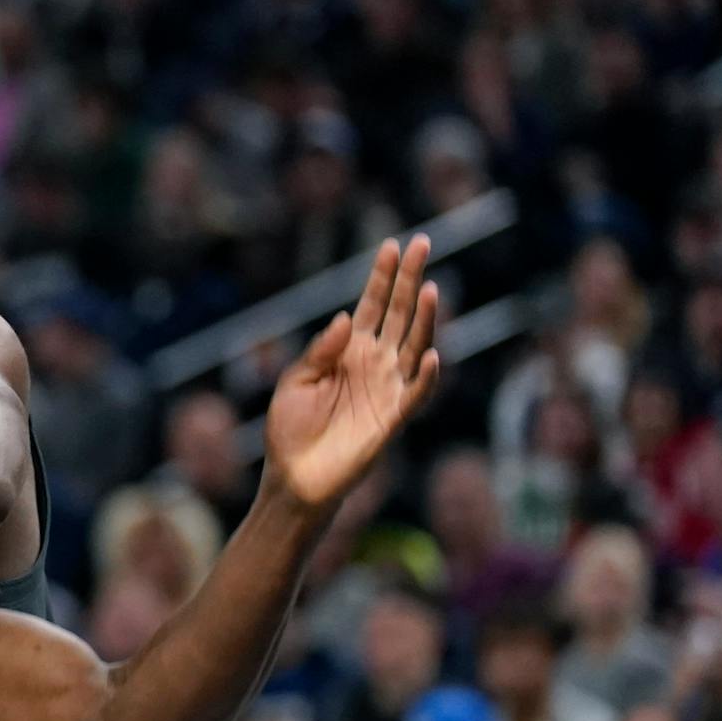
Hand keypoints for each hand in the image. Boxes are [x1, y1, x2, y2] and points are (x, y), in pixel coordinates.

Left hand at [265, 237, 440, 507]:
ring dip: (424, 319)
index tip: (392, 245)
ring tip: (429, 289)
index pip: (372, 305)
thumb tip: (348, 316)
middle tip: (423, 244)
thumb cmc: (291, 428)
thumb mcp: (295, 380)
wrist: (294, 476)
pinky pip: (415, 394)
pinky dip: (425, 376)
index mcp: (349, 351)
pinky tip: (430, 354)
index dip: (382, 276)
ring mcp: (387, 389)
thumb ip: (321, 350)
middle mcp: (374, 364)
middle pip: (398, 314)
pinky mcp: (392, 419)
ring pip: (413, 345)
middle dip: (410, 280)